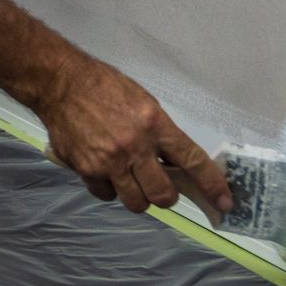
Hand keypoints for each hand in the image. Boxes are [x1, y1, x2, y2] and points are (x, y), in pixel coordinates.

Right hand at [39, 56, 232, 216]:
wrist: (61, 83)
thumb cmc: (104, 86)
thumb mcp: (143, 102)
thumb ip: (159, 133)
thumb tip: (172, 163)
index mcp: (155, 124)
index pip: (192, 160)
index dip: (212, 184)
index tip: (225, 202)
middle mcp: (135, 146)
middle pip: (164, 194)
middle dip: (166, 196)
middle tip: (159, 187)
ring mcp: (110, 161)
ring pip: (136, 202)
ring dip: (138, 196)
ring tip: (130, 180)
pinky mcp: (87, 169)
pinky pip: (106, 195)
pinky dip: (108, 189)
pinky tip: (104, 172)